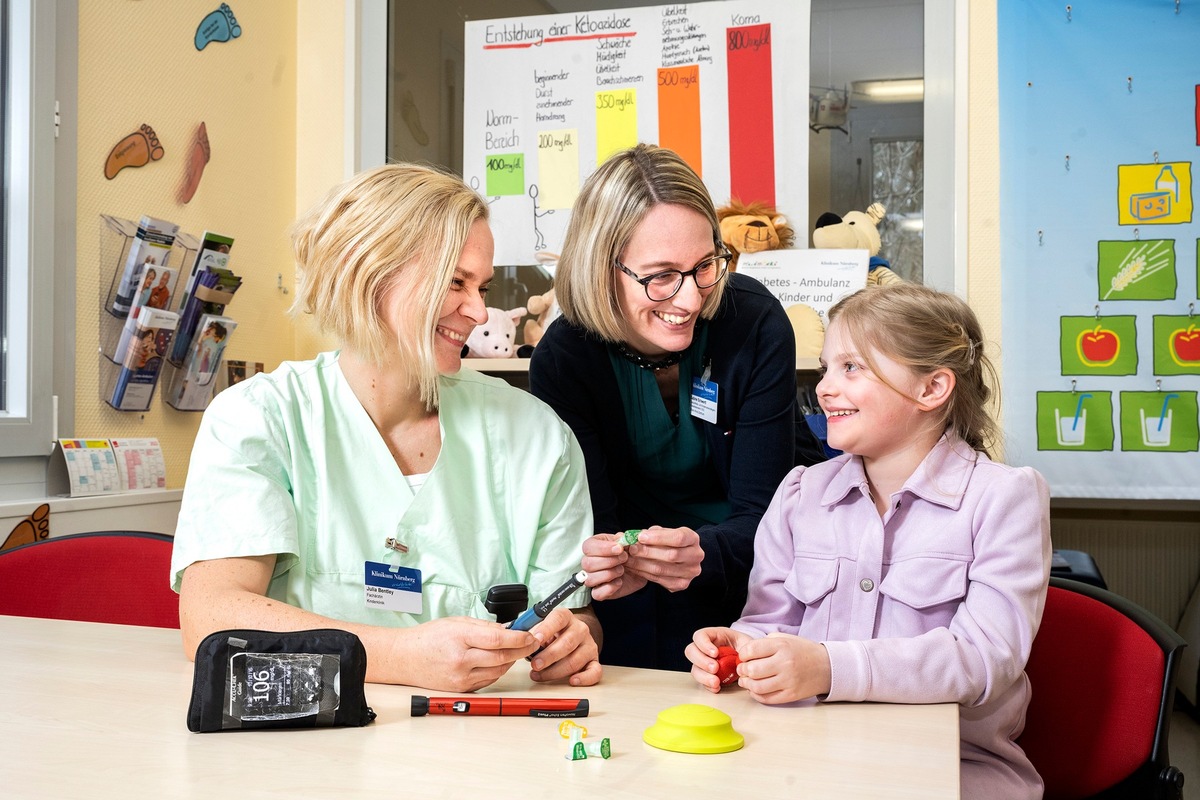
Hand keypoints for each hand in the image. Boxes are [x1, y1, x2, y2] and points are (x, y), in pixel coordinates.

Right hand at [397, 616, 540, 692]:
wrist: (404, 658)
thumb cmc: (427, 638)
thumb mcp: (456, 622)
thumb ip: (484, 626)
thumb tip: (509, 629)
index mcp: (460, 638)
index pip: (498, 639)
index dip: (519, 638)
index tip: (531, 635)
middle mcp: (461, 660)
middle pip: (502, 657)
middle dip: (521, 650)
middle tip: (532, 643)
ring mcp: (461, 677)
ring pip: (498, 671)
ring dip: (511, 661)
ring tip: (516, 650)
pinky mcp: (461, 688)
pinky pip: (488, 680)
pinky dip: (497, 670)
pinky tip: (499, 662)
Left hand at [526, 608, 601, 685]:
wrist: (573, 635)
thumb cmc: (553, 634)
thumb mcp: (542, 627)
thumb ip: (533, 632)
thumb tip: (522, 641)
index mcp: (566, 617)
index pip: (558, 619)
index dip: (546, 629)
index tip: (535, 640)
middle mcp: (580, 629)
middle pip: (567, 643)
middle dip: (549, 656)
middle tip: (535, 664)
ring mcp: (589, 645)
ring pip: (575, 660)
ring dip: (556, 671)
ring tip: (540, 675)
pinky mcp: (594, 661)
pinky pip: (595, 671)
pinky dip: (584, 678)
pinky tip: (572, 680)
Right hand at [580, 533, 643, 599]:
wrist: (640, 568)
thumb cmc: (630, 553)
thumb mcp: (629, 543)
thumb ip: (624, 539)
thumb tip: (620, 538)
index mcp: (593, 547)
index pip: (588, 547)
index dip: (603, 548)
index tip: (619, 548)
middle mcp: (589, 563)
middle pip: (587, 563)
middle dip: (609, 561)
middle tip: (624, 558)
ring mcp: (593, 578)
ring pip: (590, 579)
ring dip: (609, 574)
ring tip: (621, 570)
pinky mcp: (599, 592)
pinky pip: (597, 594)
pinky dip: (609, 588)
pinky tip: (619, 581)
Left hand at [621, 525, 702, 591]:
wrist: (683, 557)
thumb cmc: (671, 542)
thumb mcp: (666, 532)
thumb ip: (654, 533)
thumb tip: (636, 536)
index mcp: (693, 539)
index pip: (678, 538)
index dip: (658, 538)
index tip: (640, 536)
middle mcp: (696, 556)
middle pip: (671, 556)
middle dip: (647, 552)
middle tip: (631, 549)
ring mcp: (690, 572)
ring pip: (662, 570)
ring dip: (641, 564)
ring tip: (628, 559)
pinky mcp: (682, 584)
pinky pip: (659, 580)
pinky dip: (644, 574)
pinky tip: (634, 568)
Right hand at [686, 627, 750, 692]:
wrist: (750, 660)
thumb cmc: (747, 648)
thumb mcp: (747, 643)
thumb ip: (745, 649)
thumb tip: (741, 660)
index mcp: (714, 636)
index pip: (700, 636)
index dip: (704, 644)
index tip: (715, 653)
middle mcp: (705, 649)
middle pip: (691, 651)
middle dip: (701, 661)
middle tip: (715, 668)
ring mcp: (704, 663)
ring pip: (694, 668)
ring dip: (703, 676)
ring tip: (716, 682)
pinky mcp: (707, 675)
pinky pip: (701, 681)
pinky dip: (708, 686)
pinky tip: (717, 687)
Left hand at [736, 633, 831, 704]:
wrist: (827, 667)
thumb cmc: (802, 651)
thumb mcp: (785, 639)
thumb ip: (765, 643)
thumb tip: (744, 653)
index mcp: (782, 646)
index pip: (751, 650)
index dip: (742, 654)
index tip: (743, 656)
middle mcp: (785, 663)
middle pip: (752, 670)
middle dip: (742, 670)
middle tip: (742, 670)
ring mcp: (789, 681)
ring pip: (757, 686)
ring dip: (747, 684)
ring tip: (746, 680)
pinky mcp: (791, 695)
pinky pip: (767, 698)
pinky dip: (756, 695)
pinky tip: (755, 689)